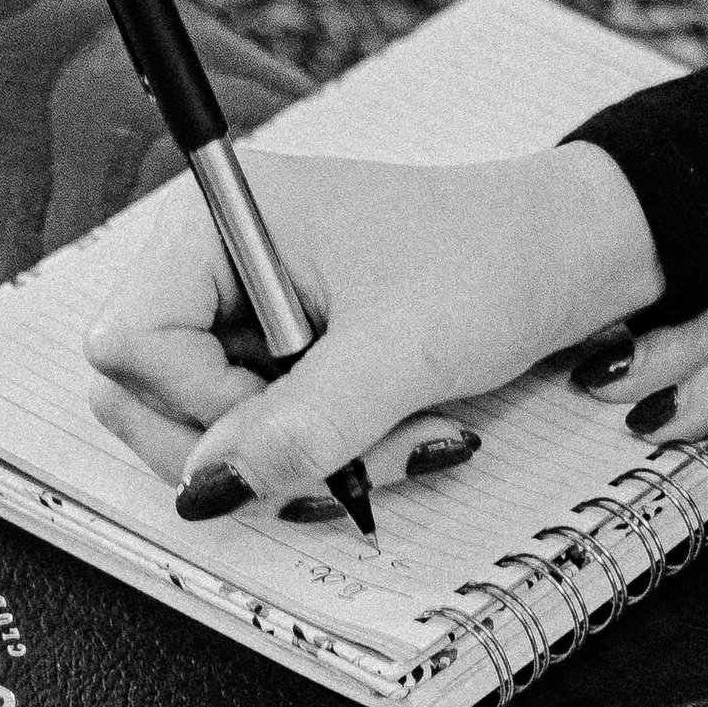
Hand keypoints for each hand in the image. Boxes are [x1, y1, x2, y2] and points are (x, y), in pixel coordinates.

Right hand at [84, 141, 660, 505]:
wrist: (578, 253)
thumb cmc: (498, 260)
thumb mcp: (402, 350)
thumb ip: (300, 424)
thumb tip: (209, 488)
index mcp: (223, 218)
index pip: (129, 341)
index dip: (195, 402)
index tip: (286, 416)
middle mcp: (221, 260)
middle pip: (146, 394)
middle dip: (246, 447)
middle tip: (343, 459)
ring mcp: (251, 309)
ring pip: (211, 429)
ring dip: (299, 460)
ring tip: (401, 440)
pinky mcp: (289, 350)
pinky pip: (265, 432)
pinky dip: (325, 455)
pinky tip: (397, 433)